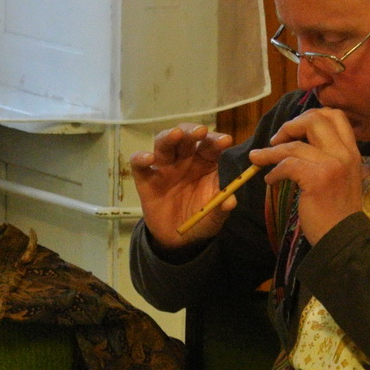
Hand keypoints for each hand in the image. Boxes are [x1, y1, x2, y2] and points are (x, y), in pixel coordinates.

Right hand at [130, 123, 233, 247]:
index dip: (216, 141)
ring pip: (163, 144)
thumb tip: (230, 201)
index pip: (210, 146)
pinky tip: (148, 159)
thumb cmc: (200, 219)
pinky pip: (139, 165)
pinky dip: (140, 158)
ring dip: (169, 137)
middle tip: (200, 131)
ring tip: (176, 134)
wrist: (177, 239)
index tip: (225, 141)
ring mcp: (164, 167)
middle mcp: (185, 160)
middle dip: (192, 131)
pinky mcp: (146, 179)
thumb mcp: (214, 217)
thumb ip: (222, 208)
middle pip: (186, 138)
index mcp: (205, 164)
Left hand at [249, 108, 363, 243]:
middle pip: (315, 120)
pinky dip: (274, 171)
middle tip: (277, 140)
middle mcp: (344, 154)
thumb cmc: (338, 212)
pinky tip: (270, 180)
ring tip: (258, 159)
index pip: (335, 115)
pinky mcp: (317, 179)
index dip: (311, 115)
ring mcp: (332, 165)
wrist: (344, 238)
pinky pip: (288, 164)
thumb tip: (300, 144)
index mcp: (352, 151)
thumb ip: (329, 158)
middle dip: (290, 126)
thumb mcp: (342, 177)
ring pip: (295, 145)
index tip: (295, 129)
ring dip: (271, 152)